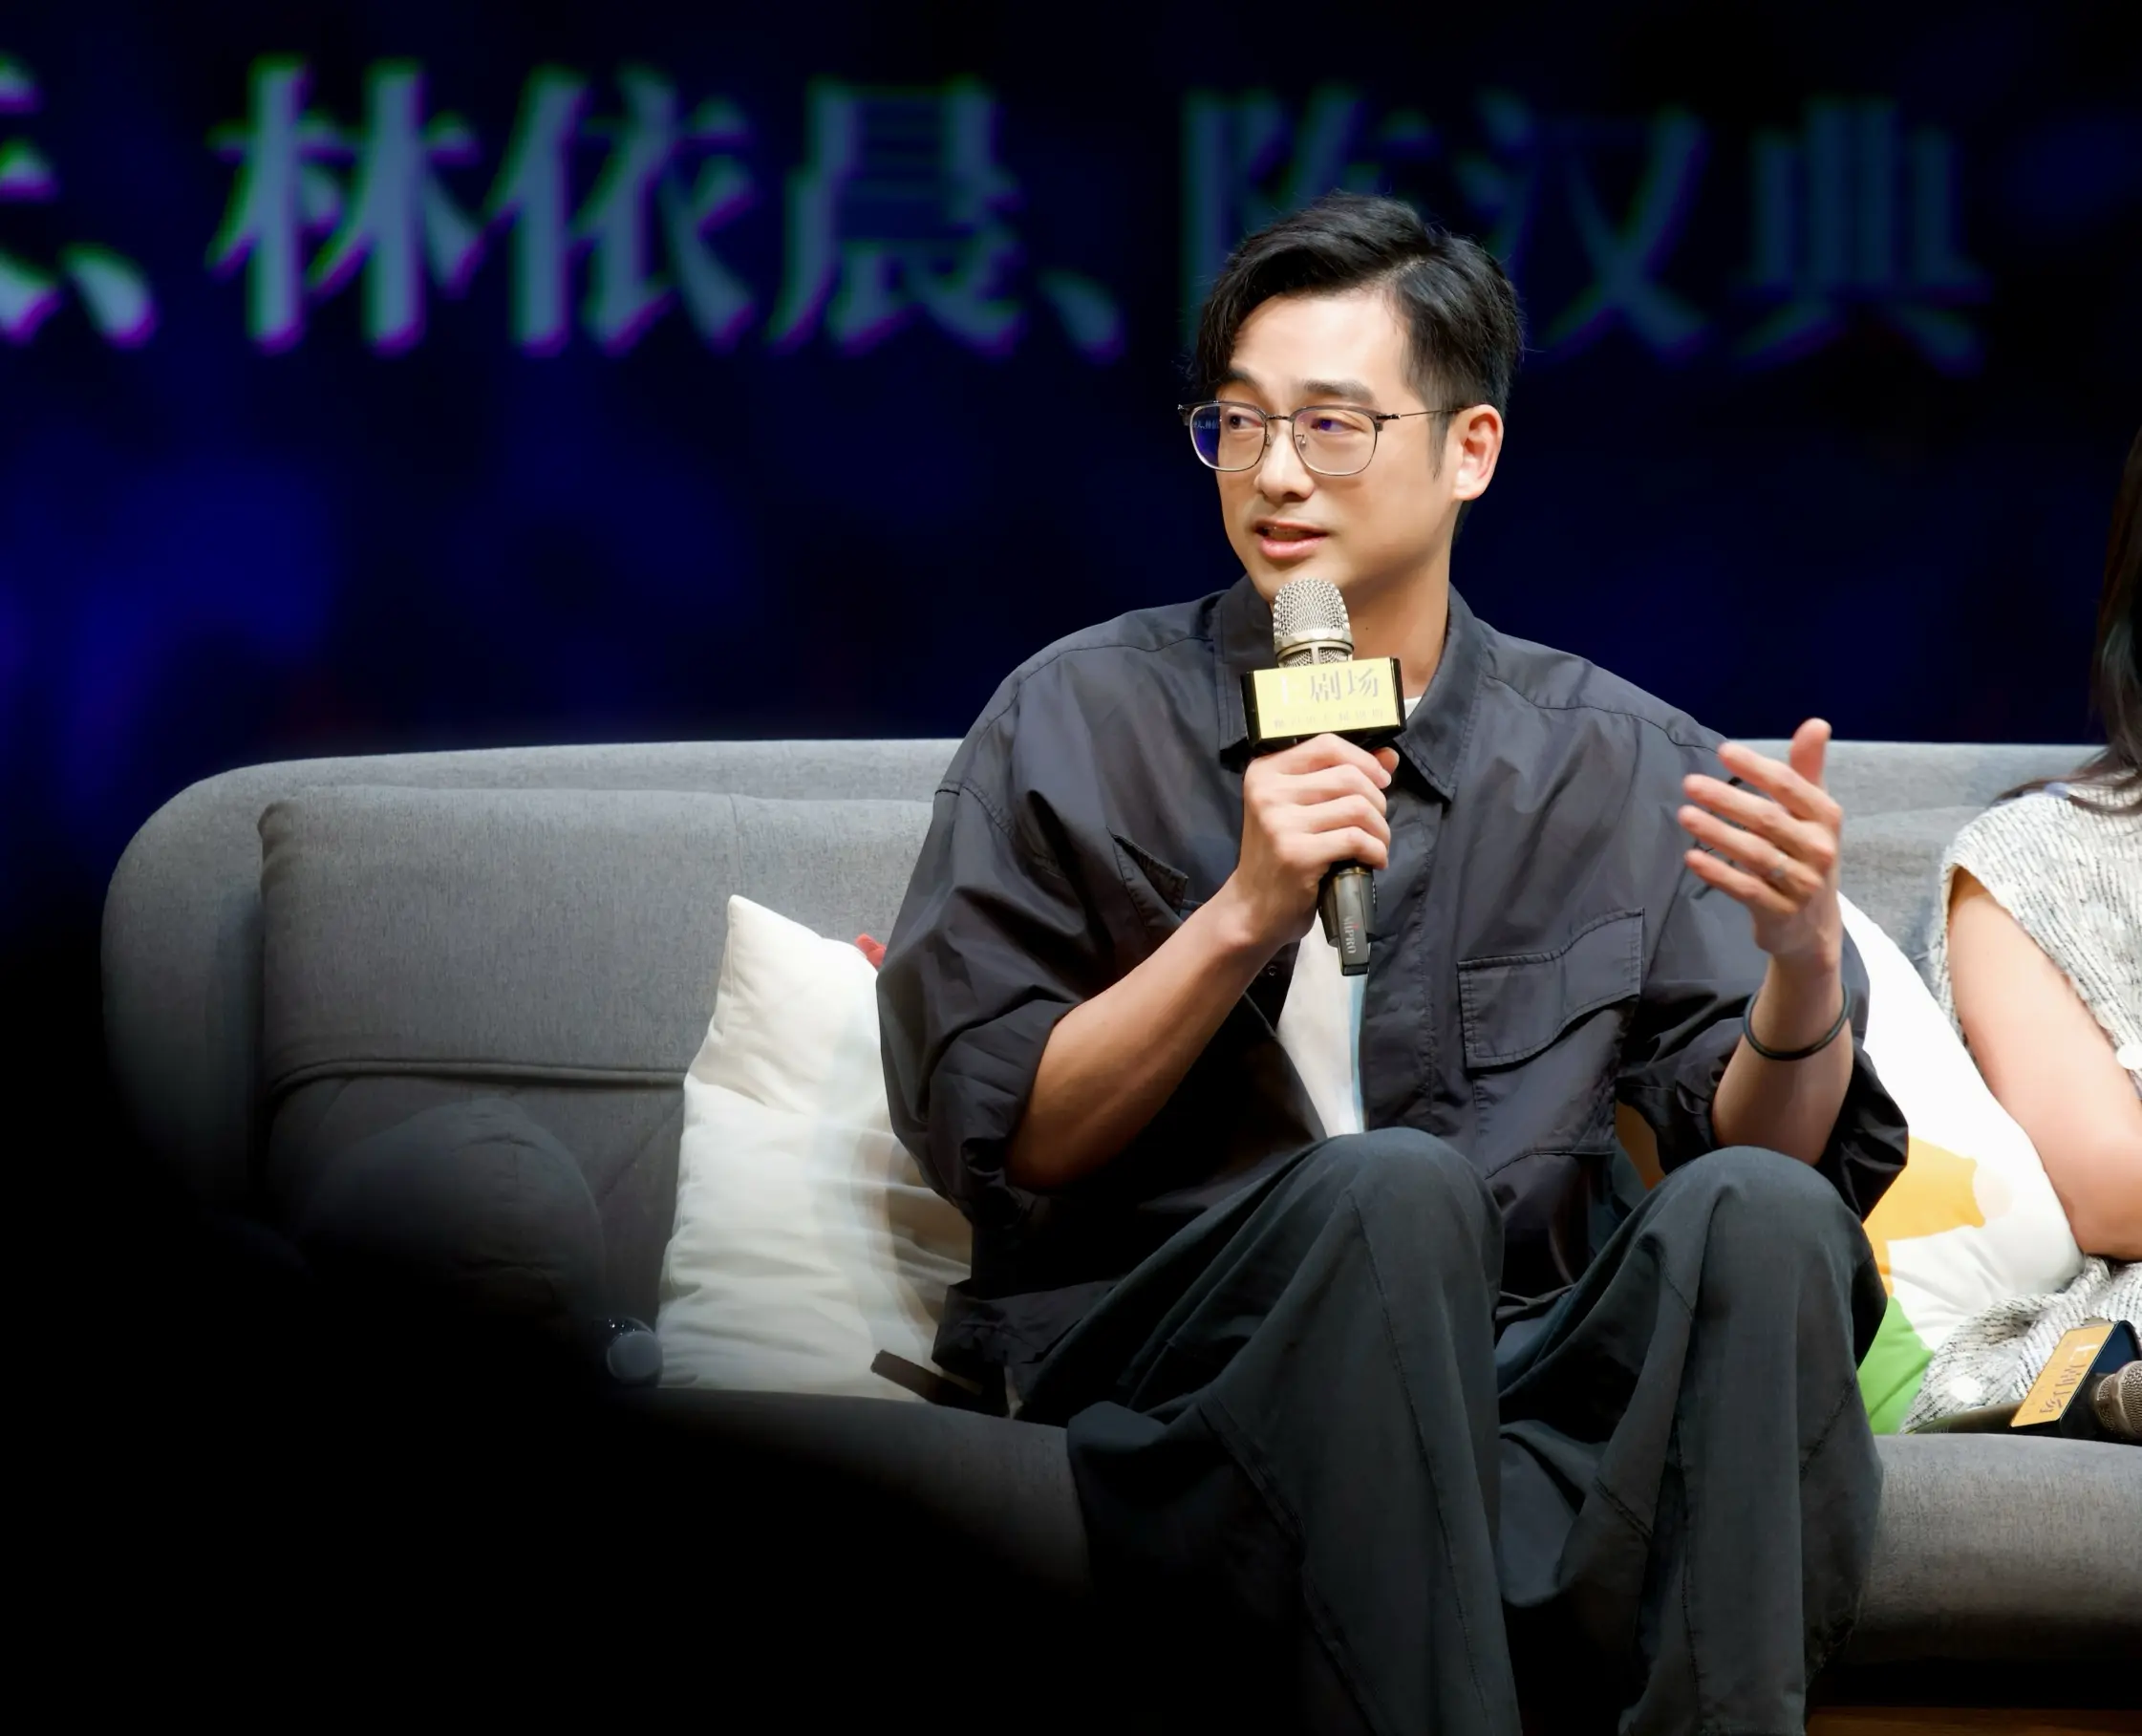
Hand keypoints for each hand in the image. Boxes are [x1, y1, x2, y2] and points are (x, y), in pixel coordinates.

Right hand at [1219, 735, 1401, 955]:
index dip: (1364, 759)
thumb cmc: (1279, 855)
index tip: (1381, 781)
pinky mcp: (1296, 854)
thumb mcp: (1300, 809)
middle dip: (1377, 801)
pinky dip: (1375, 850)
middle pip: (1348, 776)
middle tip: (1377, 824)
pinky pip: (1355, 839)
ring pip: (1357, 807)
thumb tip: (1390, 755)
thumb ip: (1339, 776)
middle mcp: (1269, 792)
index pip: (1327, 744)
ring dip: (1380, 829)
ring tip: (1377, 845)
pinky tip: (1373, 861)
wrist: (1252, 908)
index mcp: (1266, 771)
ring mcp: (1280, 824)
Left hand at [1677, 719, 1843, 971]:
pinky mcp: (1780, 912)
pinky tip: (1691, 857)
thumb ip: (1806, 769)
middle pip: (1768, 819)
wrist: (1813, 926)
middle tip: (1690, 783)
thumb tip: (1816, 723)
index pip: (1790, 786)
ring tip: (1685, 815)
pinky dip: (1717, 872)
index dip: (1757, 768)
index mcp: (1826, 818)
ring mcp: (1802, 883)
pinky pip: (1745, 889)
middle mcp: (1819, 849)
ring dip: (1717, 833)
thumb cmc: (1806, 854)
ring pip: (1754, 854)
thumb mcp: (1812, 813)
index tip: (1723, 751)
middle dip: (1727, 799)